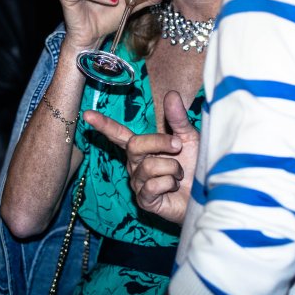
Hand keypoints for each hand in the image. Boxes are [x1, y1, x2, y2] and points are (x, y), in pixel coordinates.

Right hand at [84, 90, 198, 223]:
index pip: (119, 134)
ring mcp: (138, 184)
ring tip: (179, 174)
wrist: (207, 193)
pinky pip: (152, 186)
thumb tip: (171, 94)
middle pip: (135, 145)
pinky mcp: (145, 201)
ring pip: (148, 167)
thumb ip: (178, 118)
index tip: (87, 114)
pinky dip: (169, 184)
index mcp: (143, 147)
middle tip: (179, 146)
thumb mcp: (189, 137)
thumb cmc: (196, 165)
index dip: (104, 125)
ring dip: (172, 167)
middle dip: (160, 142)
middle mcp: (136, 165)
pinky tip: (174, 188)